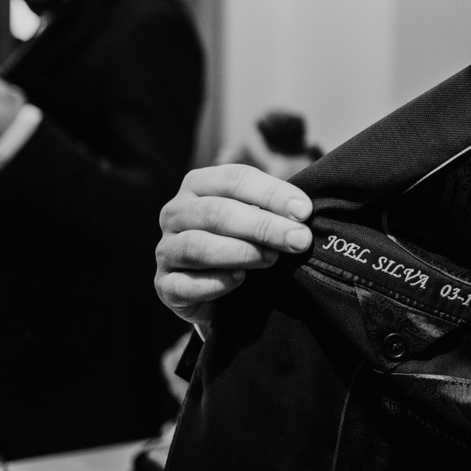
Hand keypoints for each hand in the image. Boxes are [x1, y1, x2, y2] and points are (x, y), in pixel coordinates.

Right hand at [155, 164, 313, 336]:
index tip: (304, 211)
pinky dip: (216, 283)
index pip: (235, 179)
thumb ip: (273, 209)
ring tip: (272, 259)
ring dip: (242, 252)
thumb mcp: (255, 216)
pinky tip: (240, 280)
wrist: (216, 291)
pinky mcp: (164, 285)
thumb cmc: (242, 240)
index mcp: (198, 184)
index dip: (272, 193)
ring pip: (199, 246)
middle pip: (218, 212)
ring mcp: (166, 249)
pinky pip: (186, 284)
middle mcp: (176, 212)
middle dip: (264, 226)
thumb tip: (305, 211)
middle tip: (299, 240)